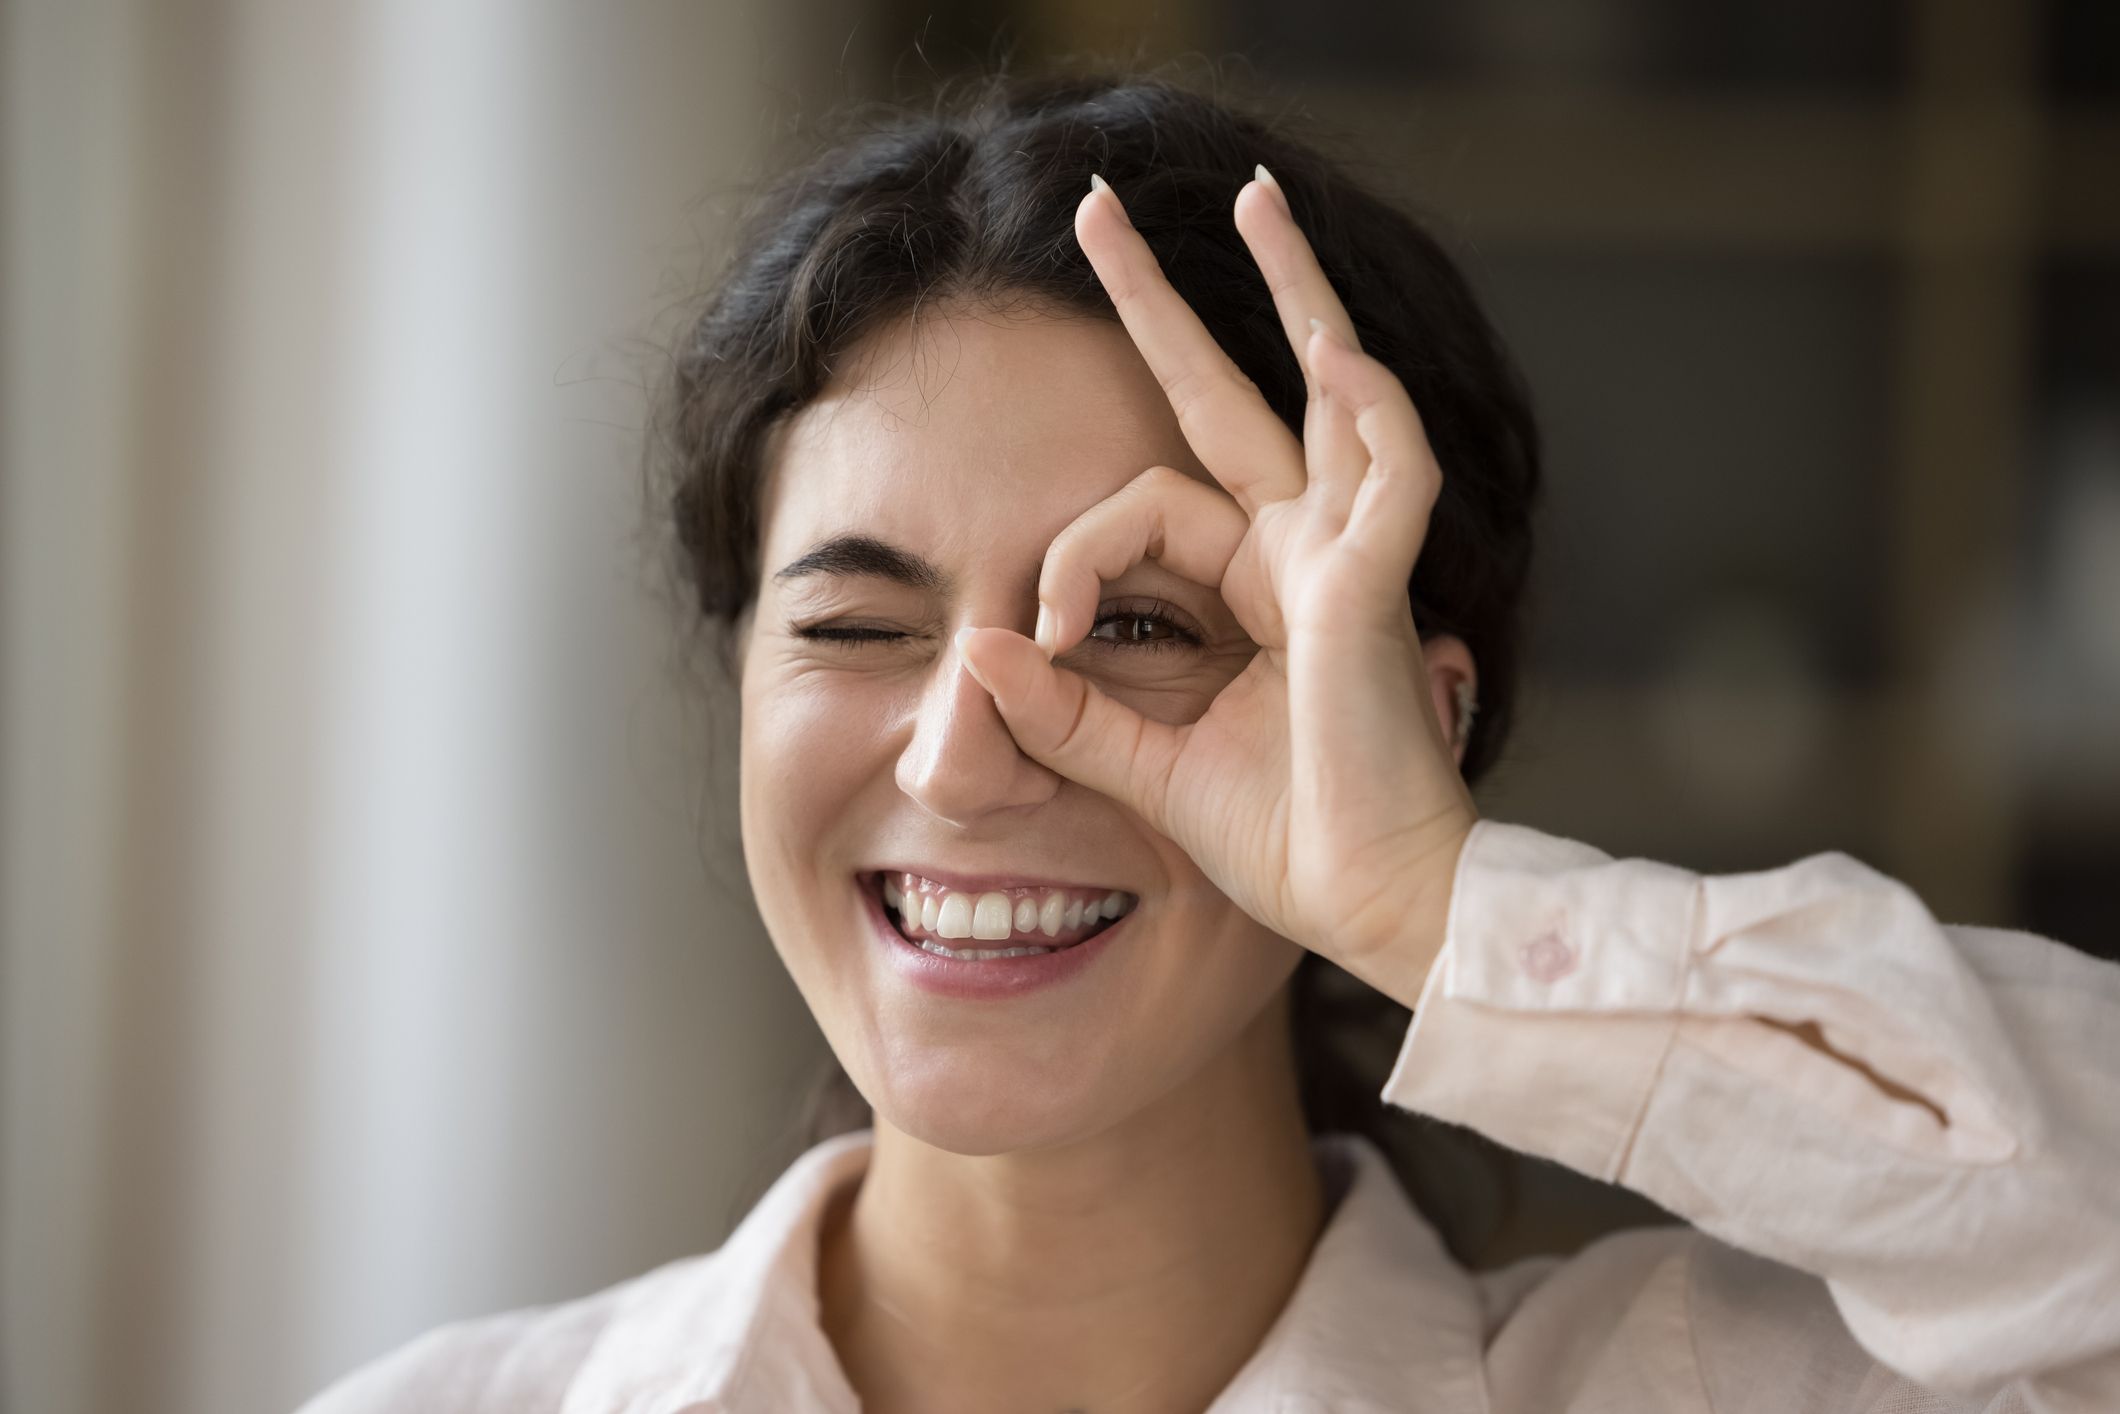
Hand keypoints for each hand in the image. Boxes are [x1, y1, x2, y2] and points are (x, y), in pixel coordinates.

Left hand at [954, 168, 1478, 992]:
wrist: (1366, 906)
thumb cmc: (1283, 840)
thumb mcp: (1145, 765)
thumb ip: (1066, 712)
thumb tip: (976, 654)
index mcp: (1255, 587)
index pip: (1147, 507)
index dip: (1074, 554)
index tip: (1036, 634)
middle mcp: (1303, 552)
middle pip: (1234, 394)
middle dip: (1167, 301)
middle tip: (1097, 209)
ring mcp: (1347, 558)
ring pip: (1332, 392)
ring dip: (1297, 293)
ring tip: (1256, 200)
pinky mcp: (1375, 588)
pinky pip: (1387, 473)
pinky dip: (1369, 413)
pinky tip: (1335, 351)